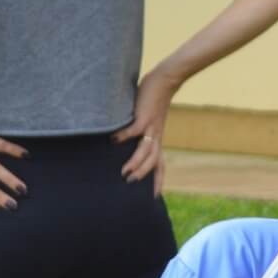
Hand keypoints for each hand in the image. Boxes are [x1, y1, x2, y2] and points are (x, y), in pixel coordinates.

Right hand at [113, 70, 180, 196]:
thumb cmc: (152, 99)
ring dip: (136, 163)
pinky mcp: (144, 116)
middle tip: (131, 184)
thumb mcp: (146, 119)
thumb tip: (119, 138)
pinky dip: (124, 136)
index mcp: (157, 139)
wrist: (164, 81)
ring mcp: (151, 127)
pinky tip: (112, 140)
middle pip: (154, 162)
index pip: (160, 164)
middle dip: (144, 175)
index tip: (155, 197)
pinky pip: (134, 130)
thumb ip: (137, 129)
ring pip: (146, 151)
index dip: (158, 180)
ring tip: (125, 173)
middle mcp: (156, 136)